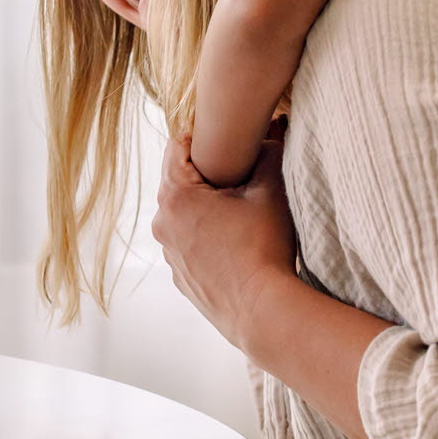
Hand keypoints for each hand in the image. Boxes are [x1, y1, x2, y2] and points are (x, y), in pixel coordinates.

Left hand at [153, 128, 297, 353]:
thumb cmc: (264, 248)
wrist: (262, 311)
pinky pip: (188, 241)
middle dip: (207, 174)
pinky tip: (234, 243)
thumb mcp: (270, 190)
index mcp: (174, 195)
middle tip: (242, 175)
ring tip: (239, 213)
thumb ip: (269, 151)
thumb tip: (275, 127)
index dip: (204, 138)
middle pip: (178, 179)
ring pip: (182, 212)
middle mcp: (161, 222)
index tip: (230, 144)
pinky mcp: (179, 275)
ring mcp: (168, 252)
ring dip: (205, 206)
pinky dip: (205, 235)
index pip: (177, 145)